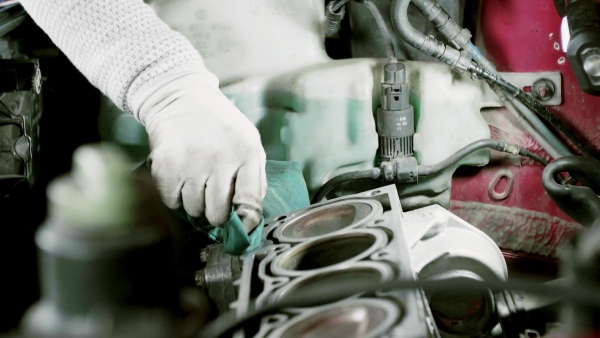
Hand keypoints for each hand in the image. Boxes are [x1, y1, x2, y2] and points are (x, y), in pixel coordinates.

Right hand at [142, 76, 266, 232]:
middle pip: (217, 214)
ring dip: (195, 202)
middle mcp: (220, 160)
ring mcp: (190, 164)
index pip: (250, 203)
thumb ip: (255, 177)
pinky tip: (181, 177)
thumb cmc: (220, 126)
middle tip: (212, 196)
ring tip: (196, 179)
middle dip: (215, 211)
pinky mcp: (165, 167)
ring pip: (193, 211)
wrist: (180, 97)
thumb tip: (250, 216)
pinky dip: (175, 196)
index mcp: (246, 154)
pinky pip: (171, 202)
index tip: (241, 225)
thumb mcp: (249, 141)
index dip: (246, 222)